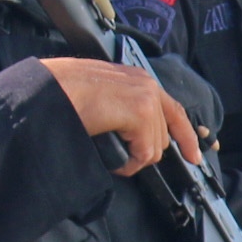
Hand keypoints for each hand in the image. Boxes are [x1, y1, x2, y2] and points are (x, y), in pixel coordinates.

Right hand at [43, 56, 201, 175]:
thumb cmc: (63, 93)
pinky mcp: (139, 113)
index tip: (194, 156)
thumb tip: (131, 134)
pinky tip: (112, 155)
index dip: (186, 135)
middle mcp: (147, 84)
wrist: (47, 90)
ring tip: (109, 149)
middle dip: (143, 151)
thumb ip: (123, 108)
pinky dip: (128, 163)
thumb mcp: (102, 97)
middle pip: (163, 136)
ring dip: (132, 157)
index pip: (174, 110)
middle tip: (118, 153)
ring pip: (154, 148)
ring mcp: (145, 98)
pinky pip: (144, 154)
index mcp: (138, 79)